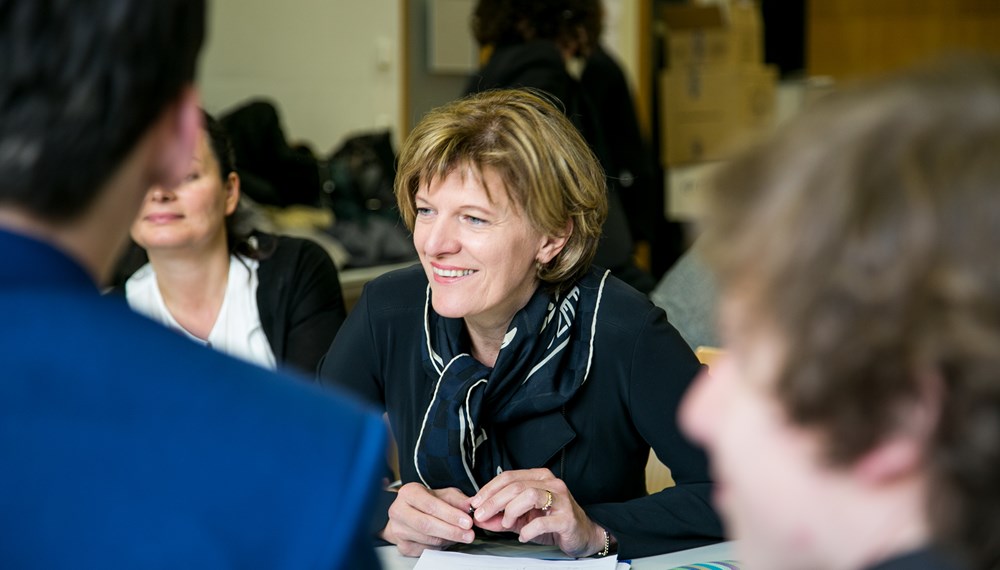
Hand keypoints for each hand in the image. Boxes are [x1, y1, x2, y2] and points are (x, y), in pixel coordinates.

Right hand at [382, 483, 475, 556]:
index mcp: (408, 493)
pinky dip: (440, 547)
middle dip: (451, 531)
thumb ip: (458, 500)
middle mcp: (398, 511)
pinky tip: (446, 539)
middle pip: (426, 525)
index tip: (467, 522)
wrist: (408, 513)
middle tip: (469, 534)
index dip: (450, 515)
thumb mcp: (443, 494)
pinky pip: (425, 550)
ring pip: (427, 539)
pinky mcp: (402, 546)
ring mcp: (398, 530)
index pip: (430, 505)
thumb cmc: (426, 502)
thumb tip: (471, 505)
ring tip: (460, 535)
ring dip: (448, 539)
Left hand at [469, 468, 606, 557]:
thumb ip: (501, 518)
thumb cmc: (554, 522)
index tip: (476, 502)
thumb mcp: (523, 519)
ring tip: (507, 524)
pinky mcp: (567, 518)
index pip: (508, 477)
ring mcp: (560, 499)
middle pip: (516, 486)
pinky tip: (523, 536)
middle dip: (494, 501)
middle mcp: (551, 484)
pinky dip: (528, 530)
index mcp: (539, 478)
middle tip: (482, 515)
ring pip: (529, 495)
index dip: (489, 489)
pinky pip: (542, 521)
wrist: (582, 534)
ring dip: (511, 511)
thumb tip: (481, 519)